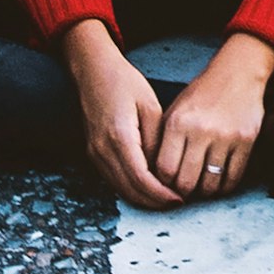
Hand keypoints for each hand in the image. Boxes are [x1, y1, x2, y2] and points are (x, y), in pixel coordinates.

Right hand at [62, 20, 181, 209]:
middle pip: (129, 190)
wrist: (92, 70)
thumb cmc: (123, 82)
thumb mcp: (149, 106)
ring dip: (143, 199)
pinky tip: (149, 186)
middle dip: (154, 202)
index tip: (180, 199)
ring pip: (120, 189)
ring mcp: (94, 154)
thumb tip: (165, 171)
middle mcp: (102, 150)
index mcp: (119, 136)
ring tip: (166, 198)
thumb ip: (157, 140)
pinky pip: (113, 180)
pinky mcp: (93, 154)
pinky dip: (131, 188)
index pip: (141, 179)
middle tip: (178, 203)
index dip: (161, 194)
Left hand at [155, 33, 273, 200]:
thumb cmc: (203, 93)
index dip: (164, 183)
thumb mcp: (176, 109)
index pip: (165, 170)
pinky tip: (219, 181)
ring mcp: (225, 137)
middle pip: (186, 183)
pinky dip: (224, 187)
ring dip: (204, 192)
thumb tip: (157, 176)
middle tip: (184, 190)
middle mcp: (200, 131)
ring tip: (202, 186)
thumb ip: (165, 139)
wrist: (239, 72)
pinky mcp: (246, 141)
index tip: (167, 184)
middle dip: (183, 192)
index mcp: (178, 122)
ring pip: (210, 186)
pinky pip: (233, 179)